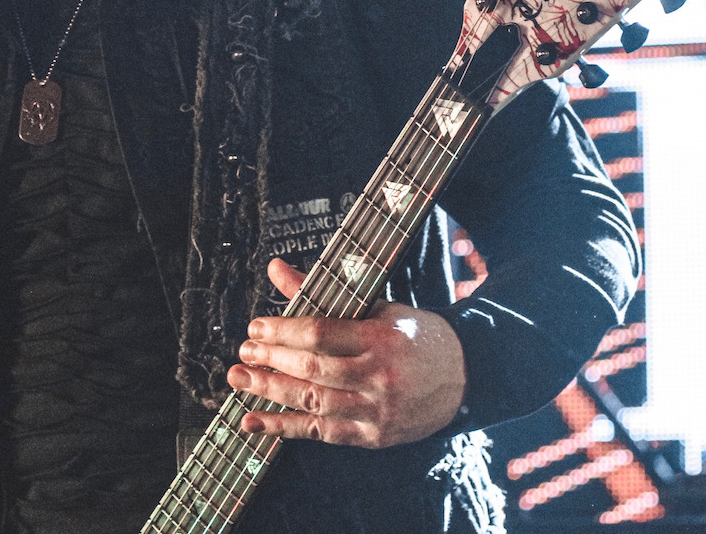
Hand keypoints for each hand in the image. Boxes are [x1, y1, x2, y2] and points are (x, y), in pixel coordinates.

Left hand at [225, 257, 464, 447]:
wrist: (466, 377)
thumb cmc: (414, 336)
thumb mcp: (376, 307)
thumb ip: (322, 292)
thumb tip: (276, 268)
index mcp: (380, 338)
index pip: (321, 333)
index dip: (282, 331)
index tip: (254, 328)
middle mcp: (378, 375)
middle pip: (313, 368)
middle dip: (271, 360)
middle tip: (242, 353)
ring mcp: (376, 410)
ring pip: (313, 402)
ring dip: (269, 392)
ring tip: (239, 380)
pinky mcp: (373, 436)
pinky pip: (321, 433)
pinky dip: (284, 428)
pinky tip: (253, 421)